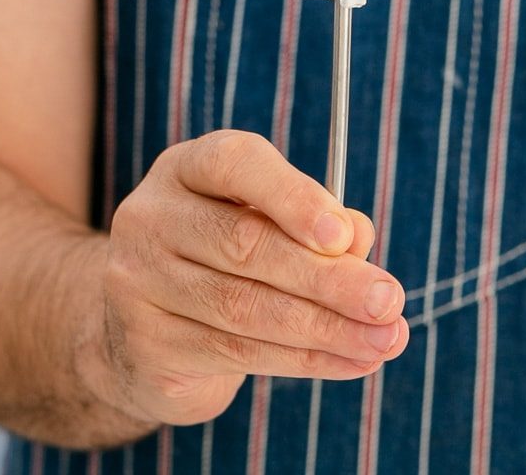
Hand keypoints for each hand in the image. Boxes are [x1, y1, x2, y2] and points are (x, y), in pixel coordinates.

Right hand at [97, 130, 408, 427]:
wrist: (143, 328)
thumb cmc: (225, 256)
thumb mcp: (268, 220)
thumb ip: (317, 222)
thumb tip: (357, 238)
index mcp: (184, 169)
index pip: (233, 164)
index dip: (290, 195)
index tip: (343, 233)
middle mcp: (150, 217)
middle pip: (244, 244)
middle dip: (327, 276)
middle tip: (388, 299)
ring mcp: (137, 282)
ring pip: (244, 308)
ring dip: (327, 327)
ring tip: (385, 339)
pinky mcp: (146, 345)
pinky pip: (236, 353)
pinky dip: (306, 360)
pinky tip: (352, 361)